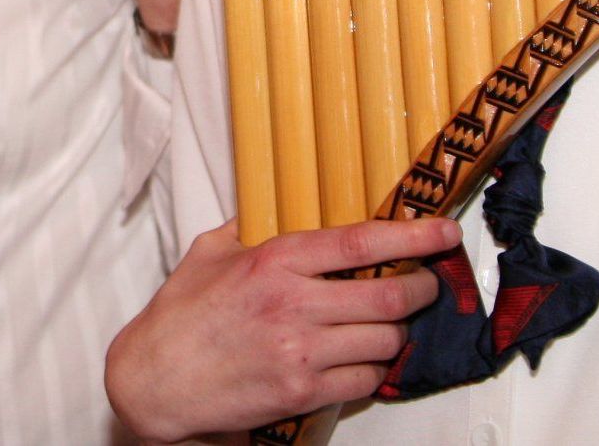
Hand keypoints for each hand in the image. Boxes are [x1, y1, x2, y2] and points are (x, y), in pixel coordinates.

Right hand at [106, 218, 458, 441]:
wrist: (156, 379)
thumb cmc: (179, 315)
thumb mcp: (210, 251)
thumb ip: (249, 226)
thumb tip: (275, 206)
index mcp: (275, 260)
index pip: (360, 242)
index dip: (412, 234)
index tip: (443, 231)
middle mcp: (294, 304)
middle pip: (390, 296)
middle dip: (422, 289)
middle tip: (426, 284)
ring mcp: (301, 352)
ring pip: (386, 341)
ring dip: (396, 333)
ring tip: (386, 324)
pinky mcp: (301, 392)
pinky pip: (364, 380)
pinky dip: (371, 370)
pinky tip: (357, 358)